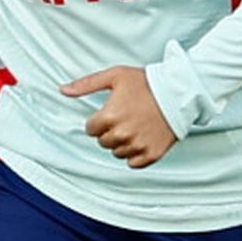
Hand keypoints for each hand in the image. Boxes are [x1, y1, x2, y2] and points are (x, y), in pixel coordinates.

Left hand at [61, 66, 177, 167]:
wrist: (178, 93)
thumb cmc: (146, 82)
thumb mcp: (114, 76)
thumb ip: (86, 84)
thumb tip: (63, 90)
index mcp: (109, 117)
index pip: (90, 130)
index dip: (99, 121)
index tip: (111, 113)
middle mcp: (122, 134)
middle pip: (103, 142)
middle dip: (109, 132)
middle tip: (124, 118)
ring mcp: (138, 145)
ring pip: (117, 153)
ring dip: (122, 143)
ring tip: (135, 127)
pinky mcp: (152, 154)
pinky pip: (133, 164)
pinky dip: (135, 154)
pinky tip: (141, 139)